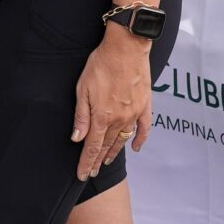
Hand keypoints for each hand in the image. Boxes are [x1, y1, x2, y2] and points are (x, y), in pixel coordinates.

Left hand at [72, 29, 154, 178]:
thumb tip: (77, 138)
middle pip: (106, 146)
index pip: (92, 147)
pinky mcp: (145, 106)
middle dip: (98, 161)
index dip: (86, 162)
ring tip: (107, 162)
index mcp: (102, 116)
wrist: (126, 48)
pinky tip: (136, 147)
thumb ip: (81, 116)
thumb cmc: (101, 64)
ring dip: (114, 152)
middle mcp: (119, 119)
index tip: (82, 175)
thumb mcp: (83, 89)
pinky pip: (145, 128)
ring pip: (123, 139)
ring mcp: (134, 113)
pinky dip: (140, 139)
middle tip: (92, 172)